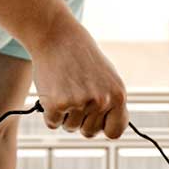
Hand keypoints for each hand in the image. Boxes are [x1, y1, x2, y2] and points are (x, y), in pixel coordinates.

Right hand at [28, 17, 127, 138]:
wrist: (57, 36)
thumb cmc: (81, 58)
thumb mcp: (107, 79)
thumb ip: (111, 104)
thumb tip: (111, 131)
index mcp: (118, 96)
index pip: (114, 132)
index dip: (103, 127)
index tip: (95, 120)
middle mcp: (101, 101)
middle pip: (89, 132)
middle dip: (81, 119)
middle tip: (75, 95)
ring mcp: (79, 103)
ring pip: (70, 128)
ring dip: (65, 114)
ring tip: (65, 88)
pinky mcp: (57, 105)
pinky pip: (53, 123)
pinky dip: (50, 112)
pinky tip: (53, 91)